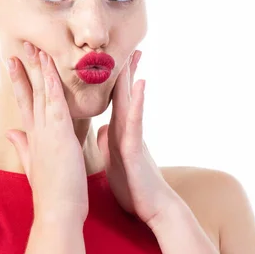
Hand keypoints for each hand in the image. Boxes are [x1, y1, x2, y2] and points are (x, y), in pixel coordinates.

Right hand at [5, 41, 88, 224]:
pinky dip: (54, 85)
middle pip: (30, 93)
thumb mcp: (33, 166)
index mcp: (33, 138)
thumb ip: (22, 146)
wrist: (57, 214)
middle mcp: (37, 132)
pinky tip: (52, 68)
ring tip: (35, 47)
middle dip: (26, 68)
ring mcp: (47, 133)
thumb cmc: (51, 193)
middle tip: (22, 45)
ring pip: (42, 94)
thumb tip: (10, 132)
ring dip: (39, 69)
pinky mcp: (60, 136)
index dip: (19, 82)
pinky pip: (56, 104)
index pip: (25, 103)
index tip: (13, 62)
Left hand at [97, 50, 181, 229]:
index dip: (110, 79)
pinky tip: (139, 84)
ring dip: (130, 77)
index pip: (112, 99)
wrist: (152, 210)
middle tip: (126, 43)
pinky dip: (136, 102)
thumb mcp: (113, 161)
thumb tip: (102, 128)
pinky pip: (135, 122)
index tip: (106, 56)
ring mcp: (132, 136)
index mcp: (116, 132)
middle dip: (123, 69)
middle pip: (122, 93)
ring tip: (132, 53)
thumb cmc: (133, 187)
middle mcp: (125, 129)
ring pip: (129, 101)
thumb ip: (108, 142)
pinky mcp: (135, 148)